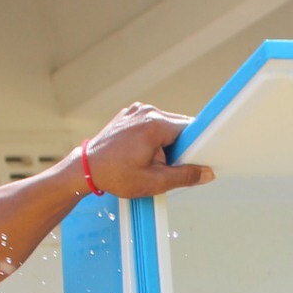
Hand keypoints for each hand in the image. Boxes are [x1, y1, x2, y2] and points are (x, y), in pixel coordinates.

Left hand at [79, 103, 213, 197]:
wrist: (86, 169)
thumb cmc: (115, 175)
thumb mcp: (154, 182)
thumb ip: (184, 176)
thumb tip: (206, 173)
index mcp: (155, 124)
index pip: (190, 129)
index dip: (197, 146)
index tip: (196, 159)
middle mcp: (146, 111)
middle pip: (178, 126)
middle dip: (180, 146)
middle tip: (168, 165)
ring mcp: (136, 111)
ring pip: (165, 125)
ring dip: (166, 142)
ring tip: (152, 160)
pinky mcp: (129, 114)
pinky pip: (151, 123)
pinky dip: (153, 137)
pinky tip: (143, 152)